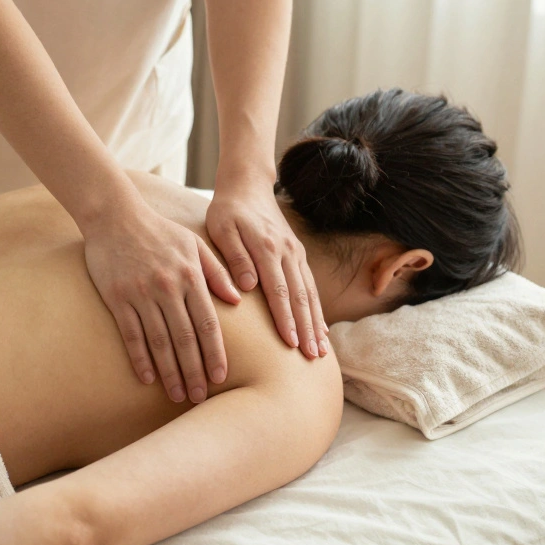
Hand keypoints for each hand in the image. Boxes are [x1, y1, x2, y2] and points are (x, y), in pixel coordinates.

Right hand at [84, 202, 240, 402]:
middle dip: (194, 371)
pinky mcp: (117, 298)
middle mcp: (168, 287)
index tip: (220, 377)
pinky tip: (148, 378)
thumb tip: (238, 299)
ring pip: (159, 341)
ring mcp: (141, 294)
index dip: (214, 353)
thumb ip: (217, 271)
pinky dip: (140, 358)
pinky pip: (131, 334)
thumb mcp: (194, 245)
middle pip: (185, 338)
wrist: (114, 216)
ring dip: (170, 372)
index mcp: (190, 276)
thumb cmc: (159, 231)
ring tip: (178, 394)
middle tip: (200, 397)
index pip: (207, 323)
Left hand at [207, 178, 327, 358]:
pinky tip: (321, 330)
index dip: (286, 319)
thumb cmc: (227, 211)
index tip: (291, 344)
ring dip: (316, 324)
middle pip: (301, 297)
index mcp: (267, 248)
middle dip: (308, 329)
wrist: (247, 186)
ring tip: (320, 352)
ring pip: (310, 294)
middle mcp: (287, 253)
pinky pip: (310, 286)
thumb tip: (248, 286)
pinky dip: (316, 310)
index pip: (279, 291)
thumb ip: (235, 257)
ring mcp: (295, 254)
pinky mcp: (297, 255)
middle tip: (313, 357)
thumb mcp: (222, 229)